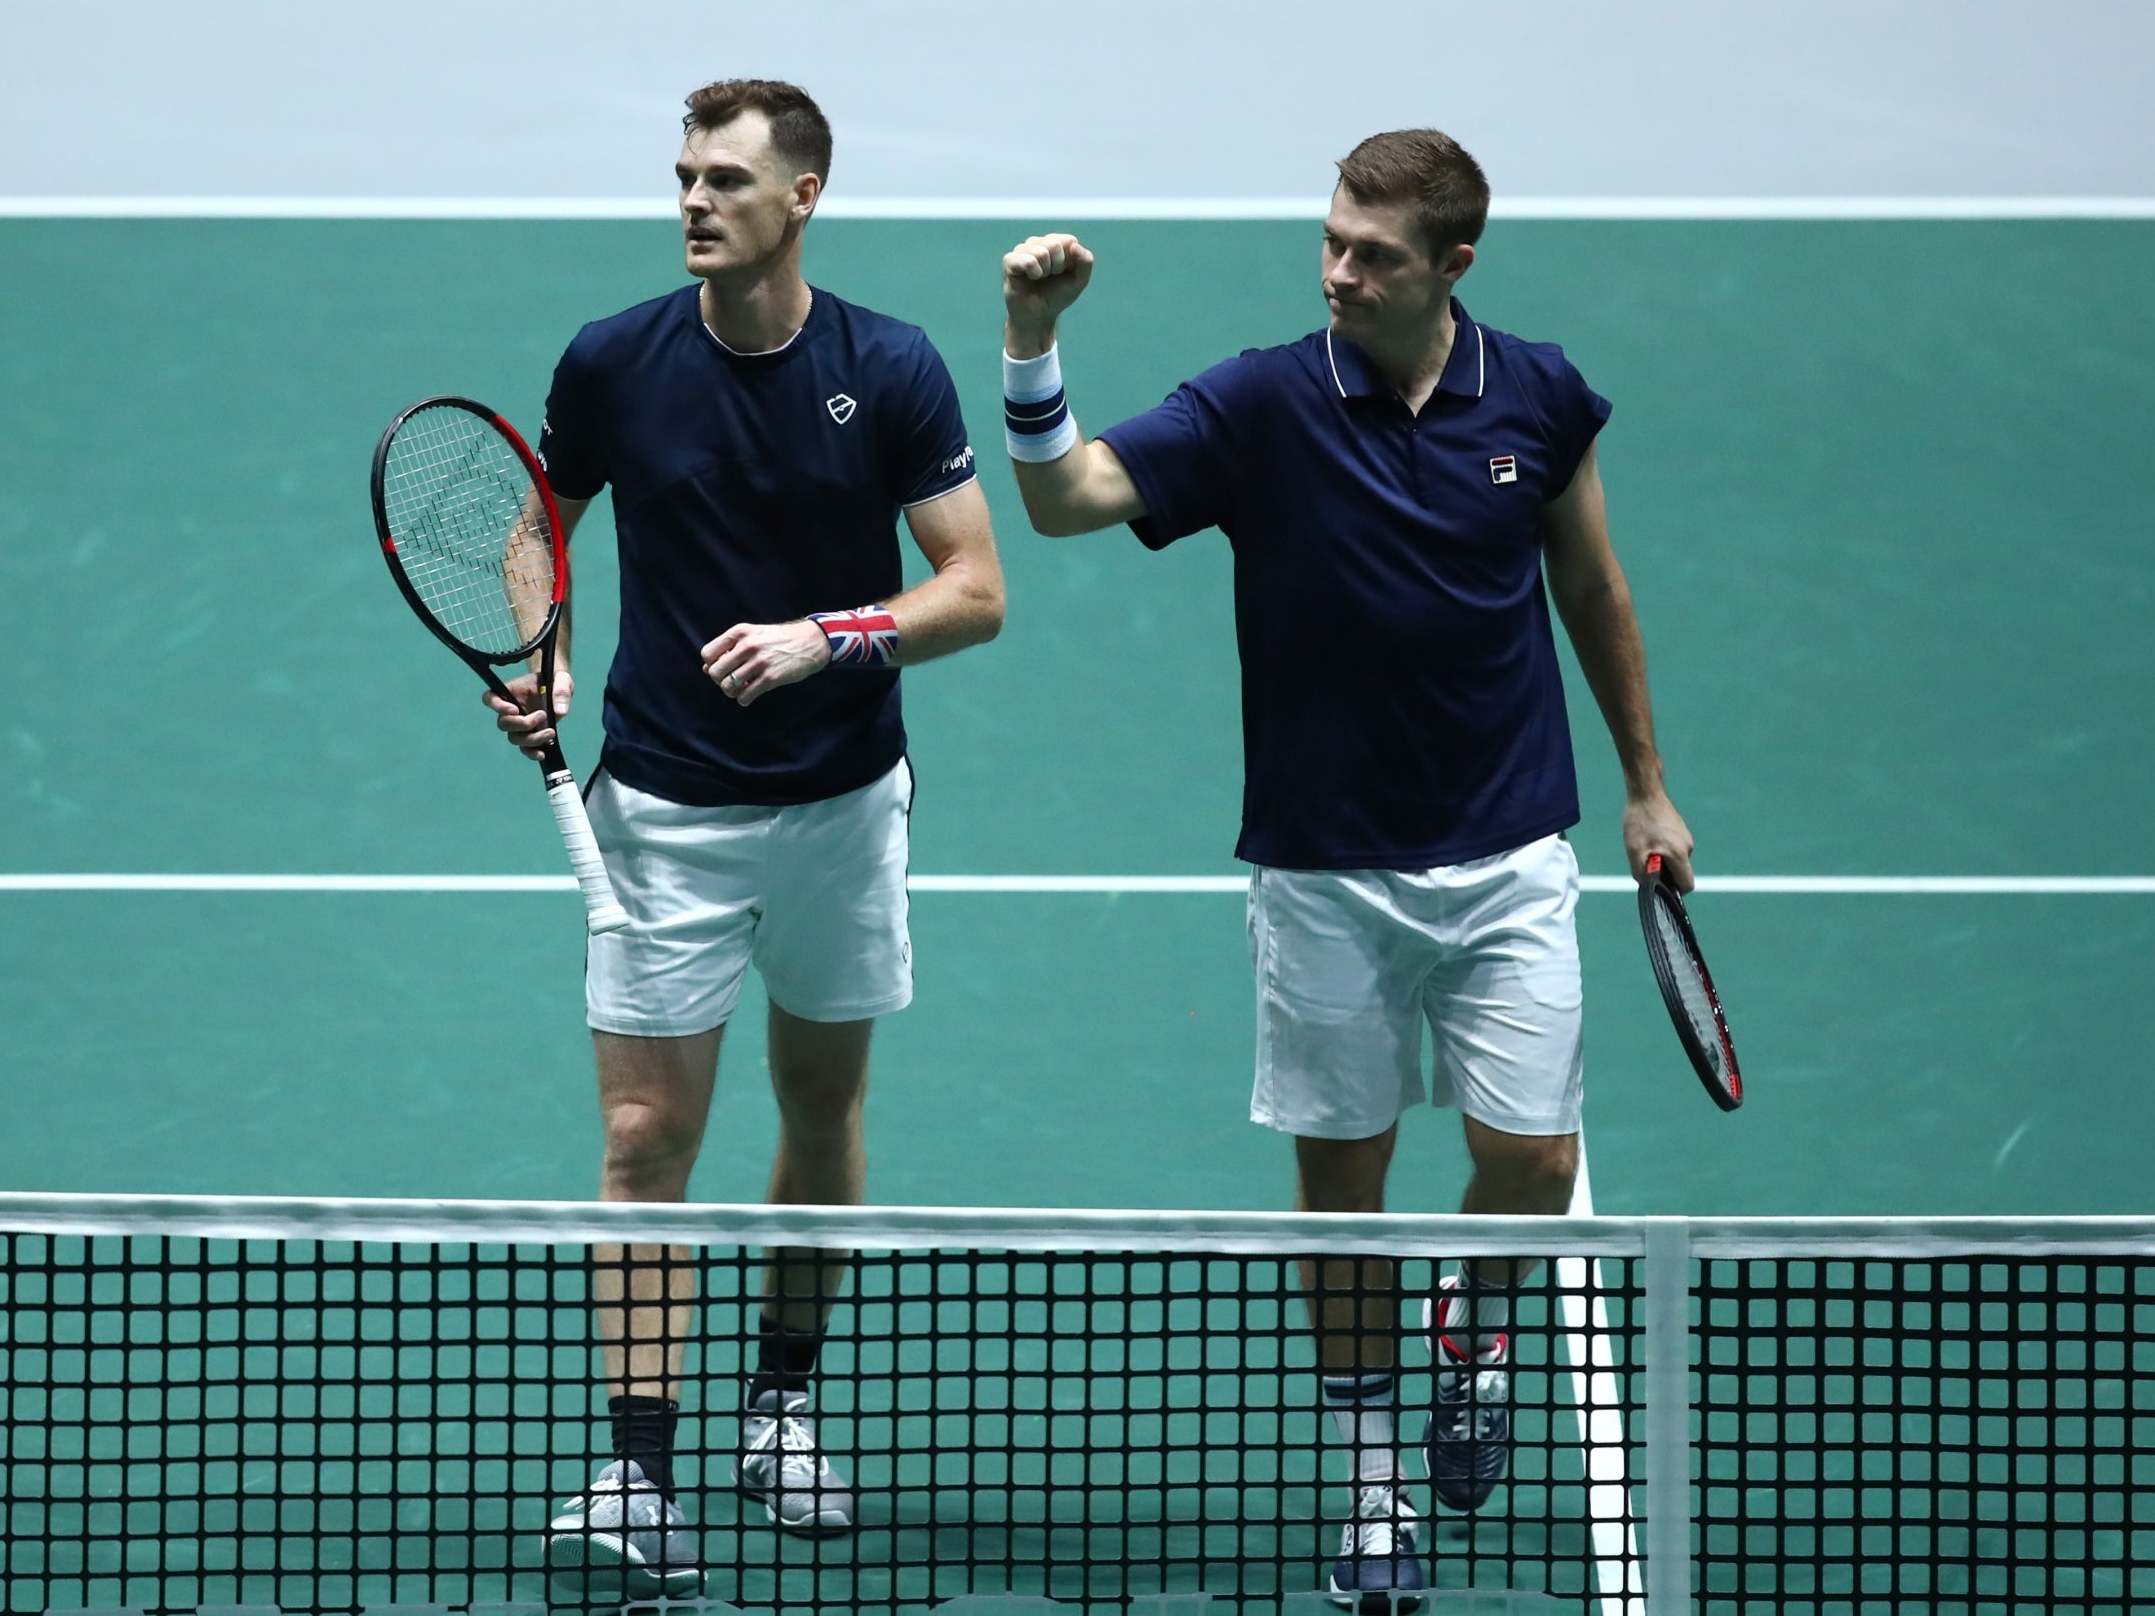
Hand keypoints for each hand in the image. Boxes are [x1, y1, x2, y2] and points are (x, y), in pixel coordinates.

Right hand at [483, 667, 570, 760]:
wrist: (559, 691)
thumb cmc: (556, 680)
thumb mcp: (562, 679)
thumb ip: (561, 691)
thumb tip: (559, 712)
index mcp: (511, 691)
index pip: (490, 698)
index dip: (497, 706)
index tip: (515, 710)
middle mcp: (511, 710)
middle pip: (503, 724)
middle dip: (522, 724)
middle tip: (542, 715)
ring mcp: (519, 724)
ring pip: (514, 738)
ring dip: (532, 739)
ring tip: (551, 732)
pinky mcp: (529, 735)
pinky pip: (524, 748)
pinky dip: (531, 753)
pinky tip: (542, 753)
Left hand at [701, 620, 830, 706]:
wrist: (810, 642)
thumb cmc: (778, 640)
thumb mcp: (753, 635)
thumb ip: (729, 649)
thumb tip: (706, 670)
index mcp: (740, 632)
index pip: (707, 654)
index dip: (711, 664)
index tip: (724, 667)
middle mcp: (747, 645)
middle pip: (714, 672)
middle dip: (720, 680)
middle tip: (731, 680)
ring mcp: (759, 662)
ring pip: (728, 686)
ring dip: (732, 692)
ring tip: (741, 689)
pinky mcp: (771, 678)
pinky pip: (745, 695)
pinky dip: (744, 699)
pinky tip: (749, 695)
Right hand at [1002, 233, 1094, 350]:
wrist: (1038, 316)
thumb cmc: (1057, 296)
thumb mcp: (1079, 281)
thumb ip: (1086, 262)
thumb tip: (1074, 245)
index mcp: (1055, 243)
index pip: (1069, 241)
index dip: (1069, 261)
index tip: (1063, 273)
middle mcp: (1038, 242)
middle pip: (1054, 245)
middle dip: (1057, 267)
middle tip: (1049, 277)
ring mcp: (1022, 249)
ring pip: (1041, 253)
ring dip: (1044, 272)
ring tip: (1038, 279)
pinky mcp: (1009, 260)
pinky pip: (1028, 261)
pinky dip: (1034, 273)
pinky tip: (1030, 278)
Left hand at [1624, 791, 1695, 890]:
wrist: (1646, 793)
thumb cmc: (1639, 821)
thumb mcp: (1634, 851)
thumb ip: (1641, 873)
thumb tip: (1647, 886)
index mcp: (1680, 854)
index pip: (1687, 885)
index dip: (1674, 891)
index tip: (1660, 887)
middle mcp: (1688, 847)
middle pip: (1680, 873)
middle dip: (1664, 874)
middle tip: (1645, 862)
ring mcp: (1686, 838)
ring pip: (1676, 860)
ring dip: (1662, 860)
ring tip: (1645, 845)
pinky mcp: (1681, 831)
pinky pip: (1674, 848)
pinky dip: (1663, 849)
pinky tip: (1649, 837)